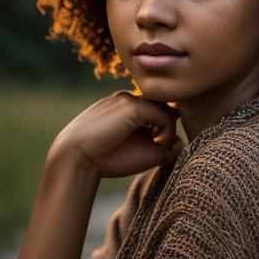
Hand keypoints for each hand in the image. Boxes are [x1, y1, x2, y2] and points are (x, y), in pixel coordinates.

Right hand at [48, 91, 184, 177]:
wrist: (77, 157)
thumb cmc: (107, 159)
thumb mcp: (142, 153)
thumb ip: (164, 147)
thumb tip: (181, 142)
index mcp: (127, 108)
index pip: (159, 111)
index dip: (165, 130)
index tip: (160, 148)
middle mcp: (129, 99)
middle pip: (166, 109)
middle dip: (168, 130)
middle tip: (160, 148)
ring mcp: (131, 100)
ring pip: (168, 110)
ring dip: (168, 132)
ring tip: (158, 147)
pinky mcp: (133, 106)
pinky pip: (165, 115)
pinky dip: (166, 132)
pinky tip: (157, 144)